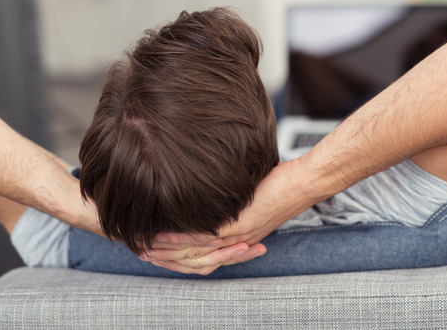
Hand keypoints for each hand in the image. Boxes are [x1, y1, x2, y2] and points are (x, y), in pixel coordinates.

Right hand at [141, 158, 319, 273]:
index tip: (154, 252)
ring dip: (168, 251)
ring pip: (195, 253)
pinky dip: (181, 237)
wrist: (303, 184)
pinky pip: (204, 237)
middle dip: (166, 259)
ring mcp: (237, 235)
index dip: (176, 259)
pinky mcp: (239, 225)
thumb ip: (233, 204)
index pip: (203, 259)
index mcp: (239, 239)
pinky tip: (164, 232)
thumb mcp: (251, 199)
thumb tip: (216, 190)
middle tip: (143, 253)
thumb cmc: (281, 185)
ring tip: (147, 245)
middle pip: (194, 261)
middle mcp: (236, 242)